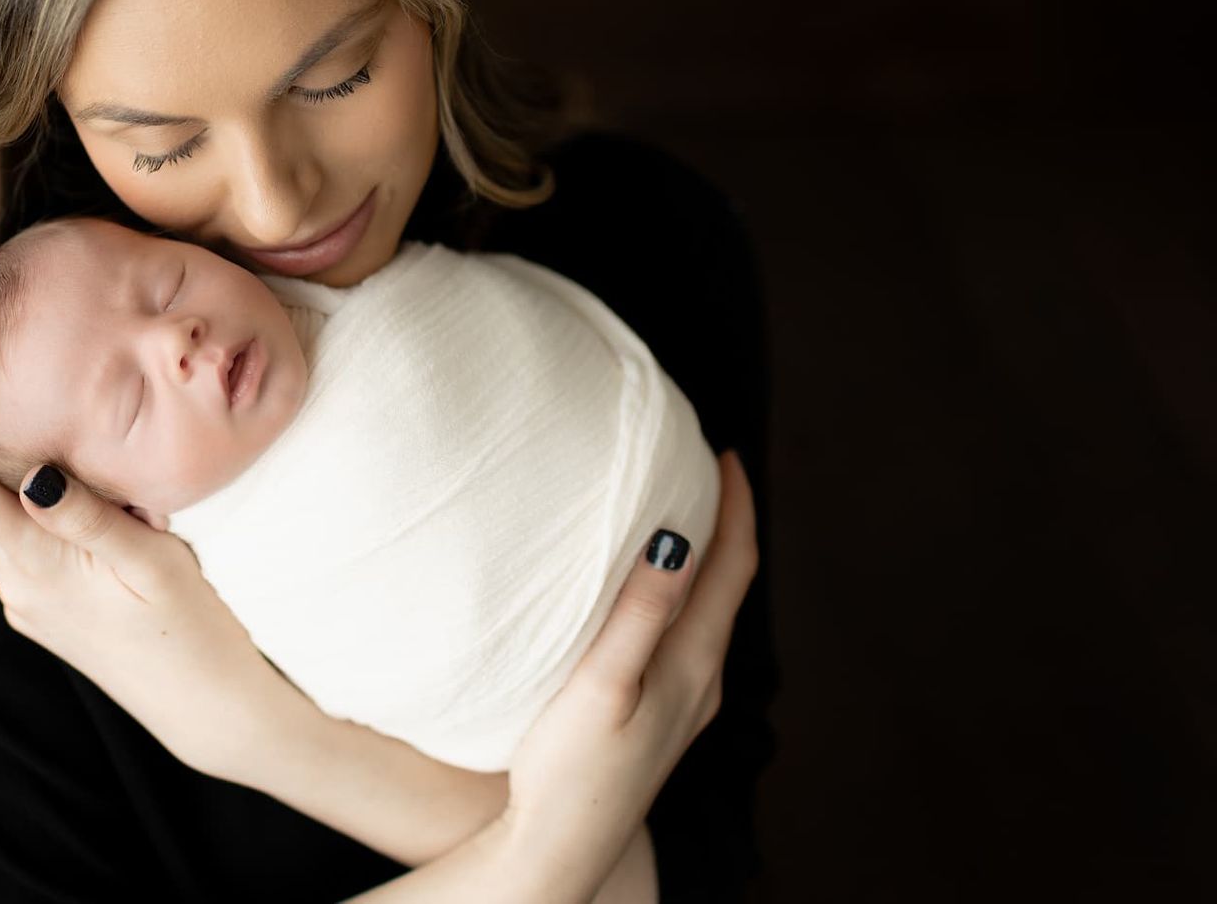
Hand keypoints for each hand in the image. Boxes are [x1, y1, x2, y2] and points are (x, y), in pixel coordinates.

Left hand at [0, 349, 288, 779]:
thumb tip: (31, 476)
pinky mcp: (44, 608)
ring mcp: (26, 601)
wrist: (209, 710)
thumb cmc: (194, 632)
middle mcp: (16, 586)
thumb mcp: (153, 564)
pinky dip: (14, 493)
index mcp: (35, 568)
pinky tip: (42, 465)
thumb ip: (89, 518)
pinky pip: (15, 537)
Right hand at [500, 450, 758, 889]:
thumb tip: (680, 540)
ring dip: (706, 559)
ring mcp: (685, 705)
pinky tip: (652, 596)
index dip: (738, 506)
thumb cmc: (570, 771)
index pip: (734, 568)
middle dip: (726, 522)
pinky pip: (689, 637)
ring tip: (681, 514)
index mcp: (693, 665)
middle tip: (704, 466)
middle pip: (731, 585)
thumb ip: (642, 613)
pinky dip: (684, 595)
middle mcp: (703, 682)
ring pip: (711, 613)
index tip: (725, 452)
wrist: (561, 849)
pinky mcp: (661, 719)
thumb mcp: (602, 685)